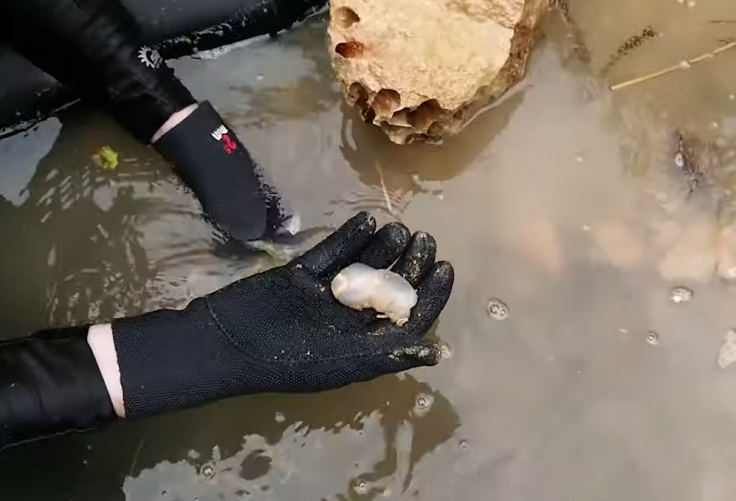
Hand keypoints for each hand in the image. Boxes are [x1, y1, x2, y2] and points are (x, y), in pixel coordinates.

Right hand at [108, 212, 454, 417]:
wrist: (220, 343)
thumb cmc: (283, 360)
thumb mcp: (342, 363)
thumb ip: (389, 355)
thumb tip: (438, 353)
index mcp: (360, 347)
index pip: (406, 319)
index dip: (430, 295)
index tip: (445, 267)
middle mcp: (346, 321)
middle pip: (386, 289)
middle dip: (409, 265)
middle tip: (424, 240)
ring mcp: (322, 297)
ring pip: (361, 268)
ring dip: (381, 248)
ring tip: (399, 229)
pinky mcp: (299, 277)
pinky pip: (329, 256)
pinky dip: (347, 239)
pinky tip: (366, 220)